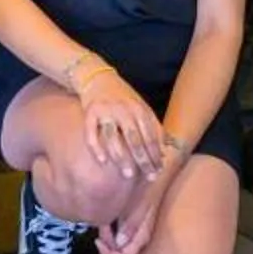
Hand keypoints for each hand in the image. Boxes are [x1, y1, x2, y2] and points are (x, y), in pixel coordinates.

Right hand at [76, 68, 166, 182]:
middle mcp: (123, 109)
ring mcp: (106, 110)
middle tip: (148, 176)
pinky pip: (91, 133)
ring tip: (128, 174)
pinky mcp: (90, 112)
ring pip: (114, 137)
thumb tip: (162, 153)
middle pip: (135, 139)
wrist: (97, 77)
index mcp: (139, 108)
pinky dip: (97, 148)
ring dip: (122, 157)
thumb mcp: (141, 107)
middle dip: (143, 160)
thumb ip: (152, 127)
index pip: (150, 136)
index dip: (155, 155)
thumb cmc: (123, 97)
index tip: (159, 171)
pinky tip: (103, 161)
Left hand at [97, 148, 178, 253]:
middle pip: (121, 253)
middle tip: (97, 231)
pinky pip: (120, 232)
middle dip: (107, 246)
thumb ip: (131, 223)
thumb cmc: (150, 186)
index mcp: (142, 234)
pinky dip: (111, 229)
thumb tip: (118, 243)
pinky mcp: (134, 220)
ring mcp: (137, 229)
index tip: (98, 239)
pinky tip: (105, 216)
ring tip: (101, 222)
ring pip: (119, 244)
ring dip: (108, 237)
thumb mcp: (140, 203)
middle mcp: (140, 235)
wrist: (158, 171)